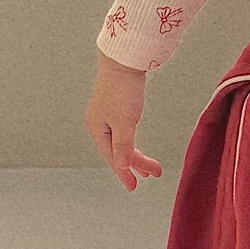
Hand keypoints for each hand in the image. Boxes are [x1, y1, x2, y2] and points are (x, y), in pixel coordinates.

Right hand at [86, 50, 164, 191]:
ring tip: (150, 167)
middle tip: (153, 174)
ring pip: (121, 143)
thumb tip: (121, 168)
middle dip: (135, 164)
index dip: (125, 172)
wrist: (123, 61)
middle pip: (117, 151)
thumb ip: (123, 147)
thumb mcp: (125, 123)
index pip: (112, 157)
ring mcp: (105, 116)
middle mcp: (98, 124)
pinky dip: (132, 144)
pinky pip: (123, 134)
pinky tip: (137, 148)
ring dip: (135, 156)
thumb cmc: (122, 90)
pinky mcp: (114, 108)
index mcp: (96, 129)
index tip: (134, 187)